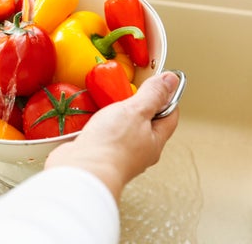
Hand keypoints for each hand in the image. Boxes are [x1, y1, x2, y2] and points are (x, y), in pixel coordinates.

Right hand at [44, 71, 179, 201]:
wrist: (81, 171)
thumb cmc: (112, 147)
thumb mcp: (136, 111)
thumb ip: (153, 95)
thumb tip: (171, 81)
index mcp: (154, 141)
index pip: (169, 114)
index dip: (166, 96)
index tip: (157, 82)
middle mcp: (137, 150)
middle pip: (142, 120)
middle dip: (134, 103)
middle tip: (126, 89)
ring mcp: (116, 153)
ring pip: (119, 127)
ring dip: (111, 112)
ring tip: (103, 100)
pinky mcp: (95, 153)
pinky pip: (98, 133)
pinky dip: (93, 122)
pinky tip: (86, 115)